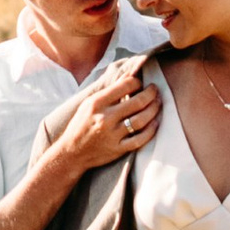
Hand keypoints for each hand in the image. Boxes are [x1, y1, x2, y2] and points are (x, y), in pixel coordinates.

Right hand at [59, 57, 162, 176]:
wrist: (72, 152)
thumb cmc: (81, 124)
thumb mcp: (88, 103)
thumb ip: (108, 91)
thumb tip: (127, 77)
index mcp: (97, 103)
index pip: (125, 85)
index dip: (137, 82)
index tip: (140, 83)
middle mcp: (105, 118)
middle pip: (137, 102)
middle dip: (151, 93)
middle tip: (155, 90)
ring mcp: (112, 135)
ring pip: (142, 119)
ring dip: (154, 109)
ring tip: (158, 103)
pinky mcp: (118, 149)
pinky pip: (140, 139)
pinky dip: (151, 130)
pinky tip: (155, 123)